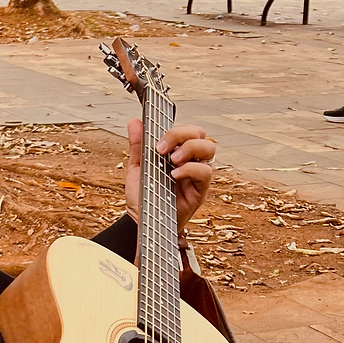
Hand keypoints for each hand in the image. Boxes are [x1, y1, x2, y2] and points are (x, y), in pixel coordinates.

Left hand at [124, 119, 214, 234]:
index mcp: (177, 151)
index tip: (157, 139)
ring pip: (209, 148)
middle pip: (200, 134)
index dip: (175, 129)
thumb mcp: (136, 168)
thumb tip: (134, 122)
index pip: (187, 130)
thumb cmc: (143, 196)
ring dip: (190, 149)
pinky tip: (175, 175)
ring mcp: (196, 174)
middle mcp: (190, 160)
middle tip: (162, 149)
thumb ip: (138, 145)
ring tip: (172, 161)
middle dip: (182, 134)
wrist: (141, 220)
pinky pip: (206, 172)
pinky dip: (190, 169)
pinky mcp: (200, 190)